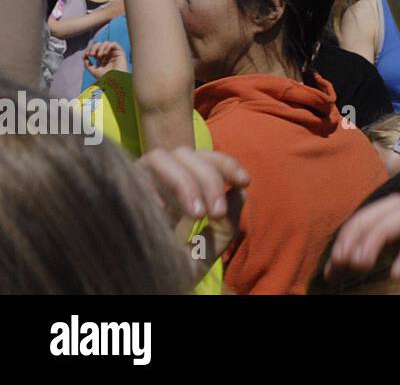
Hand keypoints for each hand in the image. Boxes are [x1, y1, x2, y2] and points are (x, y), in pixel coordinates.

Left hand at [83, 40, 126, 78]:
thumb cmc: (105, 78)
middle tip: (91, 54)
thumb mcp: (93, 70)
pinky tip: (105, 54)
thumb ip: (87, 63)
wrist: (115, 81)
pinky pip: (114, 43)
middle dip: (93, 47)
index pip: (95, 49)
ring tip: (99, 56)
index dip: (89, 49)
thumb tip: (84, 55)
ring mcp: (114, 53)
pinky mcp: (120, 52)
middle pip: (99, 44)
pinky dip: (108, 47)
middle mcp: (108, 55)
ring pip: (106, 43)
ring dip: (100, 48)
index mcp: (102, 59)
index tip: (86, 55)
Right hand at [135, 148, 248, 278]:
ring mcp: (134, 181)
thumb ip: (227, 225)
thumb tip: (240, 191)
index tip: (245, 181)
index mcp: (180, 186)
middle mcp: (157, 179)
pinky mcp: (114, 190)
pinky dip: (151, 189)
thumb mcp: (206, 250)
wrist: (134, 287)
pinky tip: (161, 213)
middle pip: (187, 153)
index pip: (205, 158)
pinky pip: (132, 174)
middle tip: (218, 213)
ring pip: (160, 156)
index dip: (226, 162)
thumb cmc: (169, 267)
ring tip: (197, 214)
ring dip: (185, 181)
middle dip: (209, 179)